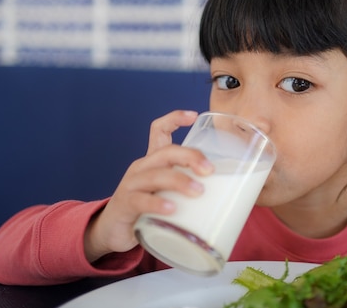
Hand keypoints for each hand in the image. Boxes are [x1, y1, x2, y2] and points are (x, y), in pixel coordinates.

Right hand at [84, 110, 213, 262]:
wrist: (113, 230)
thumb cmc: (148, 209)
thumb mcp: (168, 193)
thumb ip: (190, 189)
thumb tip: (233, 198)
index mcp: (153, 161)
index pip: (159, 130)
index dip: (174, 119)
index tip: (194, 115)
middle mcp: (141, 168)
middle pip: (165, 152)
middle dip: (190, 156)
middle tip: (210, 170)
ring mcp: (132, 185)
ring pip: (156, 175)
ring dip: (179, 181)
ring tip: (198, 191)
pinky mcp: (125, 204)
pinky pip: (141, 200)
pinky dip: (158, 203)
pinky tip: (172, 209)